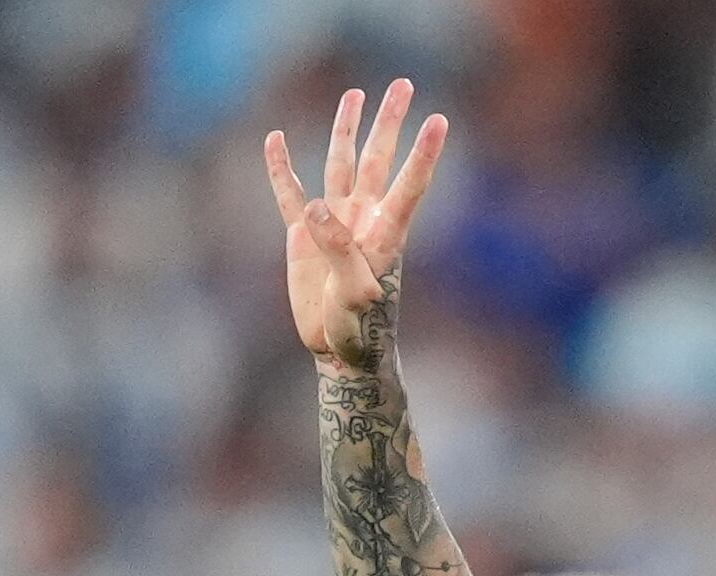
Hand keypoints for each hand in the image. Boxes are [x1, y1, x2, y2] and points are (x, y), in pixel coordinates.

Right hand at [264, 79, 446, 371]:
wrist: (341, 351)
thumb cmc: (359, 330)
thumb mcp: (355, 297)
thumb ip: (339, 252)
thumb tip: (316, 206)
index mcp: (385, 233)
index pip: (409, 184)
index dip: (424, 153)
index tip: (439, 119)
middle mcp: (363, 219)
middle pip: (377, 158)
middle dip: (389, 122)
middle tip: (403, 84)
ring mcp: (334, 223)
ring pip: (340, 164)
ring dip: (347, 129)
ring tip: (354, 95)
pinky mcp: (303, 236)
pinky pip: (289, 194)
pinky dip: (282, 169)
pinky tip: (276, 140)